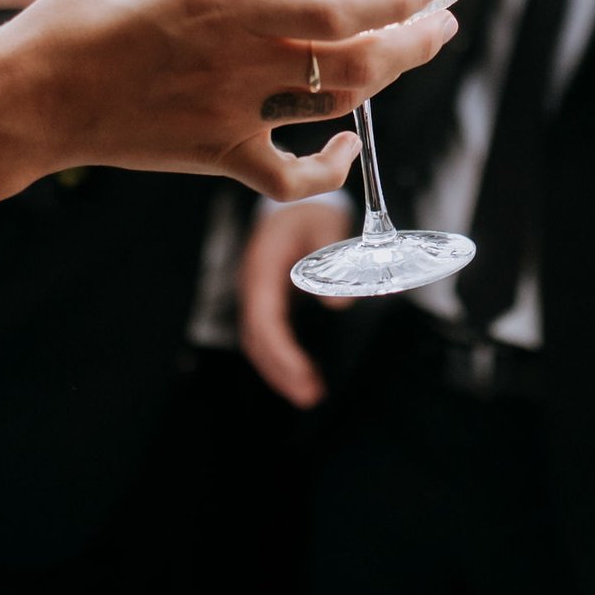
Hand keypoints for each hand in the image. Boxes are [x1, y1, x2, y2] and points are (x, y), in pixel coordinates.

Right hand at [0, 0, 456, 199]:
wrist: (33, 93)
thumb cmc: (87, 16)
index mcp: (231, 3)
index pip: (342, 8)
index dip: (398, 1)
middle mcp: (245, 61)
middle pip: (360, 59)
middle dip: (415, 39)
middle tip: (440, 21)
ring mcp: (236, 114)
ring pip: (339, 104)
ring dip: (386, 79)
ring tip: (409, 53)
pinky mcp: (219, 156)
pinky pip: (292, 176)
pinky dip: (330, 166)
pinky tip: (344, 144)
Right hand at [239, 199, 355, 407]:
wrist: (294, 198)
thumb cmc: (309, 211)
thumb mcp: (325, 226)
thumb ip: (331, 257)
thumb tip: (340, 304)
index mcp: (263, 269)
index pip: (264, 319)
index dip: (281, 350)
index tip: (302, 373)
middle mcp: (254, 286)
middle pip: (258, 339)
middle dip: (281, 370)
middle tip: (311, 396)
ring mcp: (258, 295)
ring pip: (259, 342)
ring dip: (280, 371)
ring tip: (309, 395)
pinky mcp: (268, 300)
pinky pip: (267, 335)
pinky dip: (281, 358)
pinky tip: (302, 375)